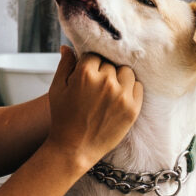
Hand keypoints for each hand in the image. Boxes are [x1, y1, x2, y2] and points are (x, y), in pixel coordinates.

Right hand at [43, 45, 140, 165]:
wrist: (74, 149)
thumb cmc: (63, 119)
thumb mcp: (57, 89)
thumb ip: (65, 65)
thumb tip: (67, 46)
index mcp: (85, 73)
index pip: (94, 55)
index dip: (89, 66)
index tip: (86, 76)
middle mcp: (106, 82)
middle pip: (110, 63)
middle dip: (103, 72)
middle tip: (95, 88)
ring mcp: (121, 95)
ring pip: (126, 72)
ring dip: (119, 78)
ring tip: (108, 92)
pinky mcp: (132, 108)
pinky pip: (138, 87)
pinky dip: (130, 89)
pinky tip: (118, 99)